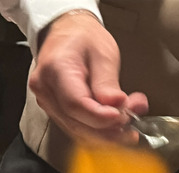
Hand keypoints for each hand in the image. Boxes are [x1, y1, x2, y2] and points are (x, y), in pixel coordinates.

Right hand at [29, 10, 147, 141]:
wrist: (66, 33)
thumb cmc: (83, 38)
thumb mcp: (103, 53)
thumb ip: (108, 82)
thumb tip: (116, 105)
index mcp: (55, 69)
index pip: (75, 103)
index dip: (100, 116)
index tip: (122, 117)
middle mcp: (46, 90)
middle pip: (77, 123)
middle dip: (109, 129)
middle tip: (133, 122)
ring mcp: (48, 103)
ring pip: (78, 130)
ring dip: (107, 133)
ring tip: (129, 120)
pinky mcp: (56, 111)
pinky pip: (78, 128)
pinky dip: (99, 130)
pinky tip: (116, 123)